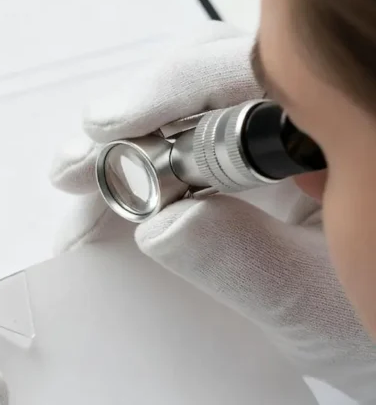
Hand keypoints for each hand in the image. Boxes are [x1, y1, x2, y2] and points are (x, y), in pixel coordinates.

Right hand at [49, 21, 375, 401]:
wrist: (375, 346)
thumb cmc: (372, 331)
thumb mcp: (319, 310)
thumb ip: (251, 267)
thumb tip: (161, 225)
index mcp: (332, 137)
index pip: (248, 75)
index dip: (171, 89)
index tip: (112, 125)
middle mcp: (295, 128)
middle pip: (200, 83)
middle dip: (131, 121)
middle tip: (76, 166)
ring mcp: (263, 148)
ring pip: (178, 117)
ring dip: (120, 151)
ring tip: (76, 184)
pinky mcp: (233, 176)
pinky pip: (172, 157)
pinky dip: (128, 179)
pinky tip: (99, 207)